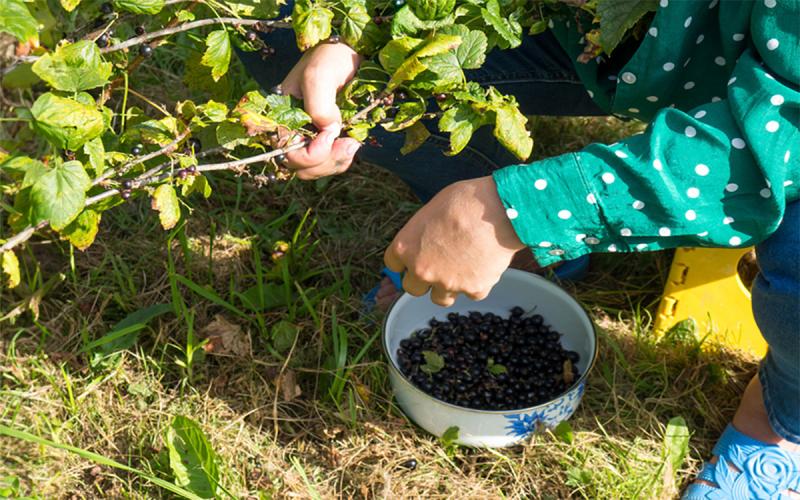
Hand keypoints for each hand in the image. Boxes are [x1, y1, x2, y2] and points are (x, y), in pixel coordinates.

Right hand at [280, 42, 362, 179]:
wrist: (352, 52)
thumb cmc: (330, 57)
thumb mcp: (319, 74)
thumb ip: (318, 105)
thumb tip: (328, 132)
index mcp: (279, 114)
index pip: (284, 150)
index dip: (308, 153)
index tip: (331, 134)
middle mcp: (291, 128)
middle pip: (299, 166)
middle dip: (324, 161)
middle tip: (348, 144)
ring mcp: (309, 136)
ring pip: (315, 168)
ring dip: (335, 162)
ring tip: (352, 144)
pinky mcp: (326, 140)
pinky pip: (329, 162)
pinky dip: (341, 159)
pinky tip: (352, 143)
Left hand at [384, 176, 526, 306]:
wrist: (499, 211)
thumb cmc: (466, 201)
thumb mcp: (432, 210)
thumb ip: (423, 232)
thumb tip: (427, 239)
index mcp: (406, 247)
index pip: (393, 264)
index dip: (405, 260)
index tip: (414, 257)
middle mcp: (422, 270)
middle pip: (412, 287)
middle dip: (423, 278)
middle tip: (438, 265)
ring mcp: (447, 283)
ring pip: (440, 299)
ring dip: (447, 287)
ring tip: (460, 269)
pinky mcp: (473, 289)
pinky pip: (472, 294)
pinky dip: (476, 284)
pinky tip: (482, 266)